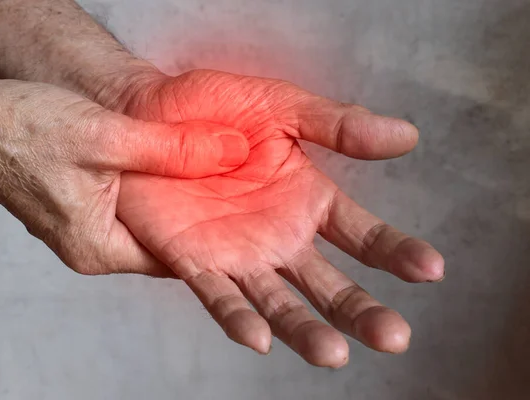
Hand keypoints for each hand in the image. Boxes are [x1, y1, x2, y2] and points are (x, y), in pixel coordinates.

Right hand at [0, 72, 248, 276]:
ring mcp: (83, 231)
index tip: (248, 228)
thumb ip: (170, 148)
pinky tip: (174, 173)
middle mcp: (91, 249)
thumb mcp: (106, 136)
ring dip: (175, 208)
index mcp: (97, 248)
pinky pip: (130, 212)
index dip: (212, 245)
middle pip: (162, 246)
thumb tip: (228, 151)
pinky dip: (153, 196)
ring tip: (216, 186)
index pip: (174, 260)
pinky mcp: (79, 211)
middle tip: (241, 204)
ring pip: (147, 227)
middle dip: (198, 225)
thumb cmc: (24, 129)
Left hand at [114, 69, 444, 366]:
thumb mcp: (282, 106)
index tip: (430, 269)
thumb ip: (338, 125)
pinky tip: (260, 338)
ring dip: (306, 330)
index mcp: (308, 199)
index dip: (396, 251)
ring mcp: (240, 255)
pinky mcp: (195, 262)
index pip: (364, 234)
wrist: (148, 110)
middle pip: (330, 284)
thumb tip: (407, 136)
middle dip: (361, 311)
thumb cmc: (214, 105)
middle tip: (394, 336)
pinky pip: (220, 297)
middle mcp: (281, 236)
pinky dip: (239, 319)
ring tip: (335, 354)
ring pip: (281, 303)